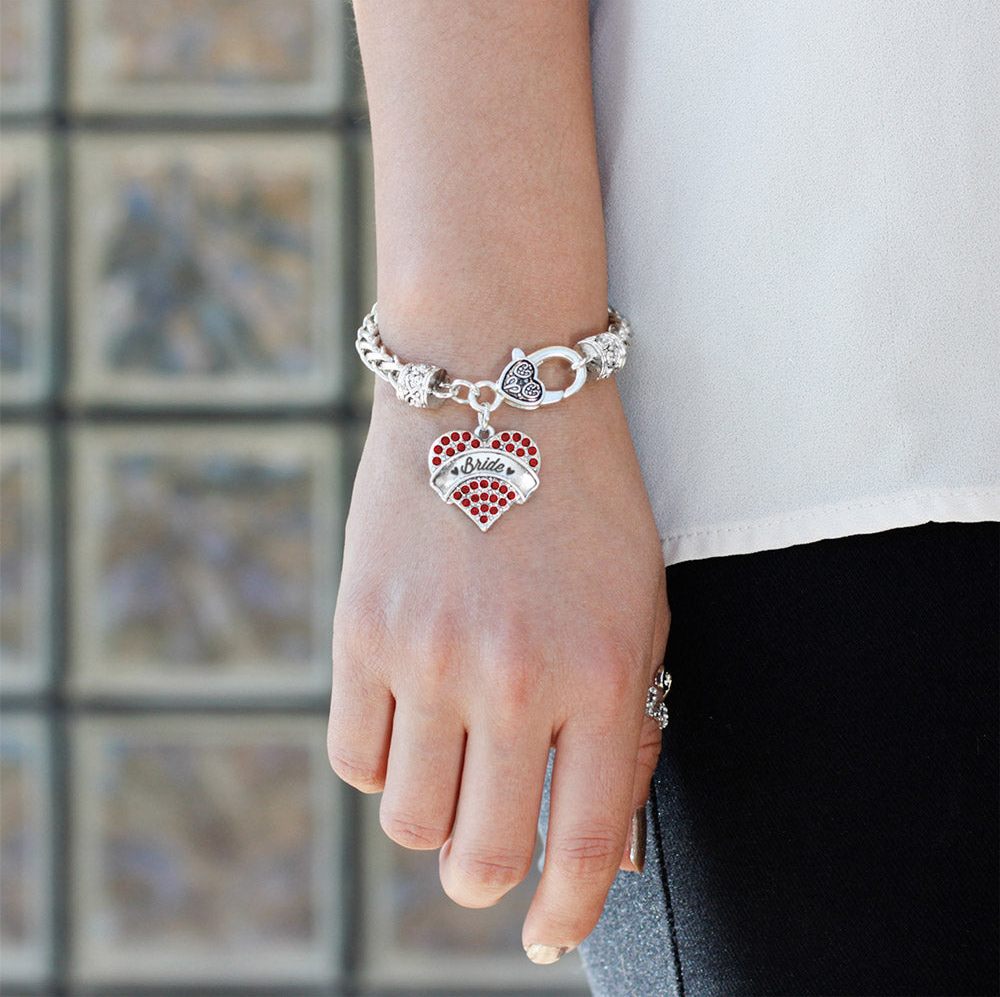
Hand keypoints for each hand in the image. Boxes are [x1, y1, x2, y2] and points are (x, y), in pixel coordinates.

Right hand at [328, 377, 668, 959]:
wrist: (497, 384)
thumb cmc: (586, 502)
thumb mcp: (639, 610)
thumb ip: (627, 729)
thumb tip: (603, 848)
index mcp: (605, 678)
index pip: (580, 847)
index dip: (564, 915)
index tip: (549, 938)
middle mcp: (514, 679)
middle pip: (477, 857)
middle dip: (485, 876)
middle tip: (486, 853)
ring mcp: (428, 655)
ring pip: (407, 820)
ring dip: (432, 815)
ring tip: (450, 765)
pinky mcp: (360, 628)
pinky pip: (353, 756)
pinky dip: (383, 759)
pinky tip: (410, 716)